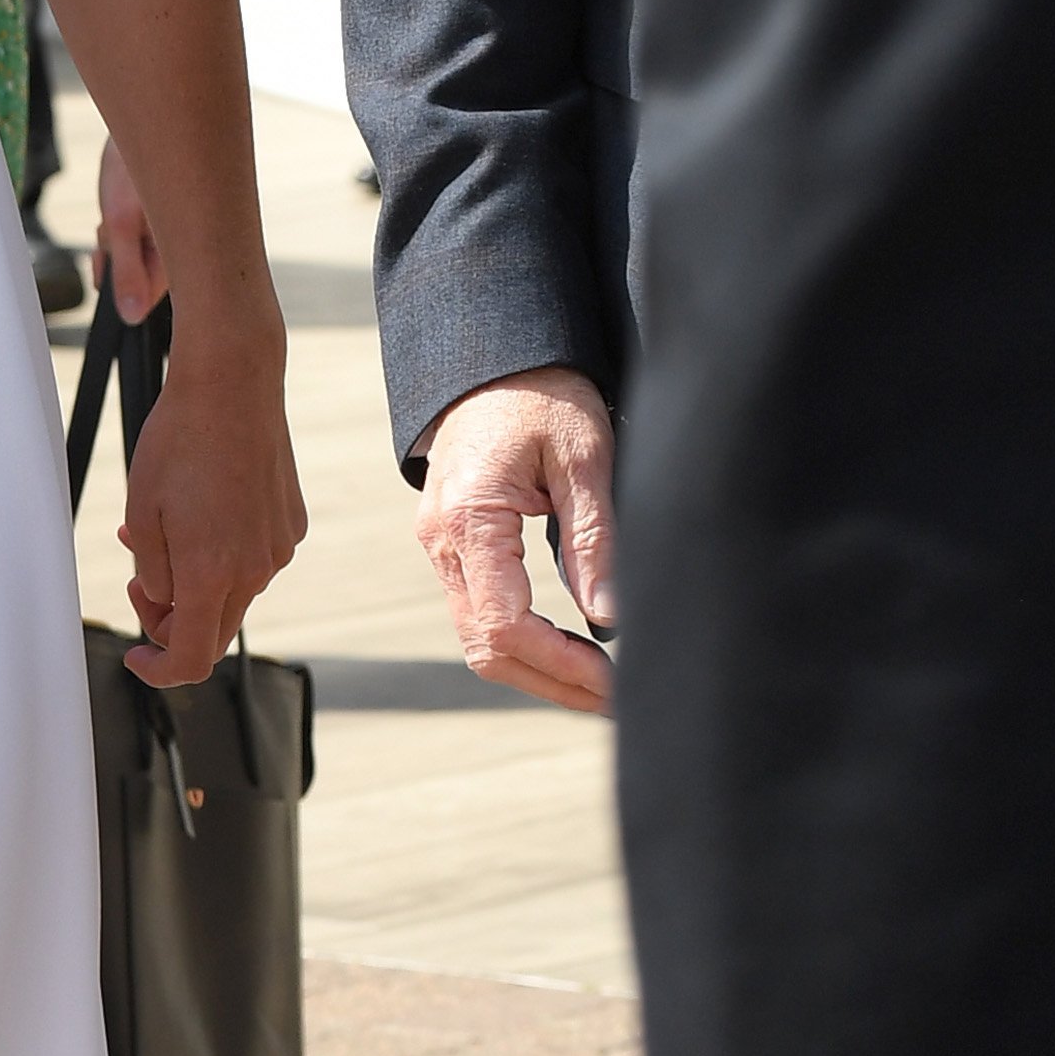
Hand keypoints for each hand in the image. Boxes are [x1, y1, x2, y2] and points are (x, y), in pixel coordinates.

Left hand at [96, 135, 166, 324]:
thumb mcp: (121, 222)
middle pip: (137, 280)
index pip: (149, 298)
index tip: (106, 257)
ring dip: (114, 241)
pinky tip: (118, 207)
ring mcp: (169, 238)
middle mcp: (181, 250)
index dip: (121, 287)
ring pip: (130, 259)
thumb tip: (131, 318)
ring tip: (119, 207)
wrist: (145, 122)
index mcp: (182, 256)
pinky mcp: (158, 224)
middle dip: (116, 261)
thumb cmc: (134, 166)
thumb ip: (126, 270)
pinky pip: (130, 243)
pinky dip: (115, 231)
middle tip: (111, 230)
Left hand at [116, 292, 305, 685]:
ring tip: (163, 531)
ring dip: (196, 583)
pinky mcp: (291, 524)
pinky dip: (223, 556)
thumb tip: (165, 602)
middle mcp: (256, 570)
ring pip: (233, 595)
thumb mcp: (141, 514)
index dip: (158, 671)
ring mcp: (278, 548)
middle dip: (172, 624)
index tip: (136, 658)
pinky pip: (253, 561)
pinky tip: (201, 513)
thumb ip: (152, 576)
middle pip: (214, 634)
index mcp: (213, 574)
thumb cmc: (178, 442)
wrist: (232, 385)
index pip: (191, 660)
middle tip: (140, 581)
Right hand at [416, 365, 614, 712]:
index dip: (560, 666)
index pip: (504, 626)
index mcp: (470, 519)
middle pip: (485, 648)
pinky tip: (571, 648)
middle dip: (551, 683)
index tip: (612, 681)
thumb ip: (594, 538)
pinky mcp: (452, 545)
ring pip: (478, 638)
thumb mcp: (585, 456)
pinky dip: (523, 643)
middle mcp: (442, 541)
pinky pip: (479, 612)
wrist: (494, 356)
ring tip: (599, 683)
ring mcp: (440, 546)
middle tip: (615, 699)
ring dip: (537, 670)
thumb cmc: (543, 393)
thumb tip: (609, 618)